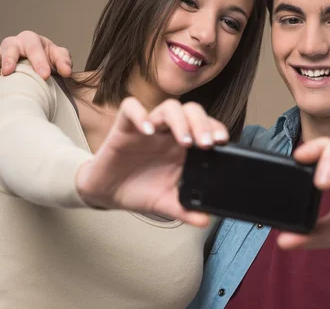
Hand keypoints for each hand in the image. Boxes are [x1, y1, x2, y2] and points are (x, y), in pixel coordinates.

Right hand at [0, 30, 72, 94]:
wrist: (37, 67)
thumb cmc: (48, 60)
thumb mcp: (59, 58)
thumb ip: (64, 61)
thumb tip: (66, 71)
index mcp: (30, 40)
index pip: (34, 47)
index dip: (38, 61)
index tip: (44, 76)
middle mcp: (13, 45)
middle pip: (9, 48)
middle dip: (9, 59)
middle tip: (9, 72)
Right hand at [75, 98, 228, 226]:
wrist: (108, 193)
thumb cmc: (139, 190)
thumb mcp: (165, 203)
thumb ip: (186, 210)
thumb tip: (206, 221)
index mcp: (183, 146)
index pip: (205, 126)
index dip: (215, 128)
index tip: (222, 142)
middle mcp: (168, 132)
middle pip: (191, 111)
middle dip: (202, 124)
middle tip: (205, 144)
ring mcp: (148, 127)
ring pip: (169, 107)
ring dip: (180, 121)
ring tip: (185, 141)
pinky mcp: (124, 127)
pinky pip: (131, 108)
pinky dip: (140, 115)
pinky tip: (147, 131)